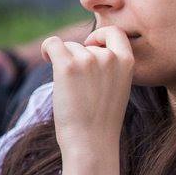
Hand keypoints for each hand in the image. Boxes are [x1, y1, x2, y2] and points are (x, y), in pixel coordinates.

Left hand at [41, 25, 133, 158]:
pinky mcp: (67, 66)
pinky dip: (48, 50)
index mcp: (127, 62)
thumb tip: (89, 46)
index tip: (90, 47)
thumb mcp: (119, 87)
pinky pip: (53, 44)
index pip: (115, 32)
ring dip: (64, 62)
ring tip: (70, 88)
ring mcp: (89, 60)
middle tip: (78, 85)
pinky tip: (48, 60)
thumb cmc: (102, 119)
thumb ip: (111, 65)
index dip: (100, 36)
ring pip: (69, 48)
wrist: (91, 142)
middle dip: (77, 59)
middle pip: (85, 44)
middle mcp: (109, 57)